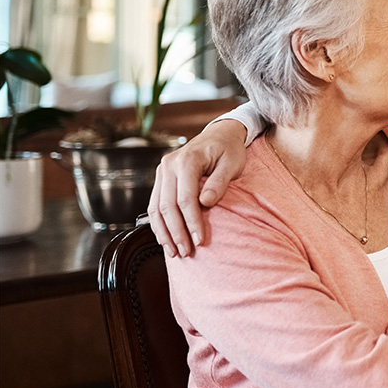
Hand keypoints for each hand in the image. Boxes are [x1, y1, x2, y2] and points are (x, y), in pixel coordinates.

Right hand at [148, 119, 247, 257]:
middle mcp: (169, 165)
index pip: (185, 198)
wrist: (220, 134)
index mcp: (187, 160)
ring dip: (164, 232)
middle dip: (176, 232)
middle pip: (167, 206)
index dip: (192, 221)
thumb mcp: (232, 163)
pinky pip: (155, 205)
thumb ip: (219, 182)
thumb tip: (205, 203)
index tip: (200, 240)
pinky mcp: (162, 179)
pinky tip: (166, 239)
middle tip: (187, 252)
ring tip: (174, 252)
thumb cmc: (229, 149)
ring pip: (156, 208)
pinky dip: (159, 224)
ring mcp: (162, 172)